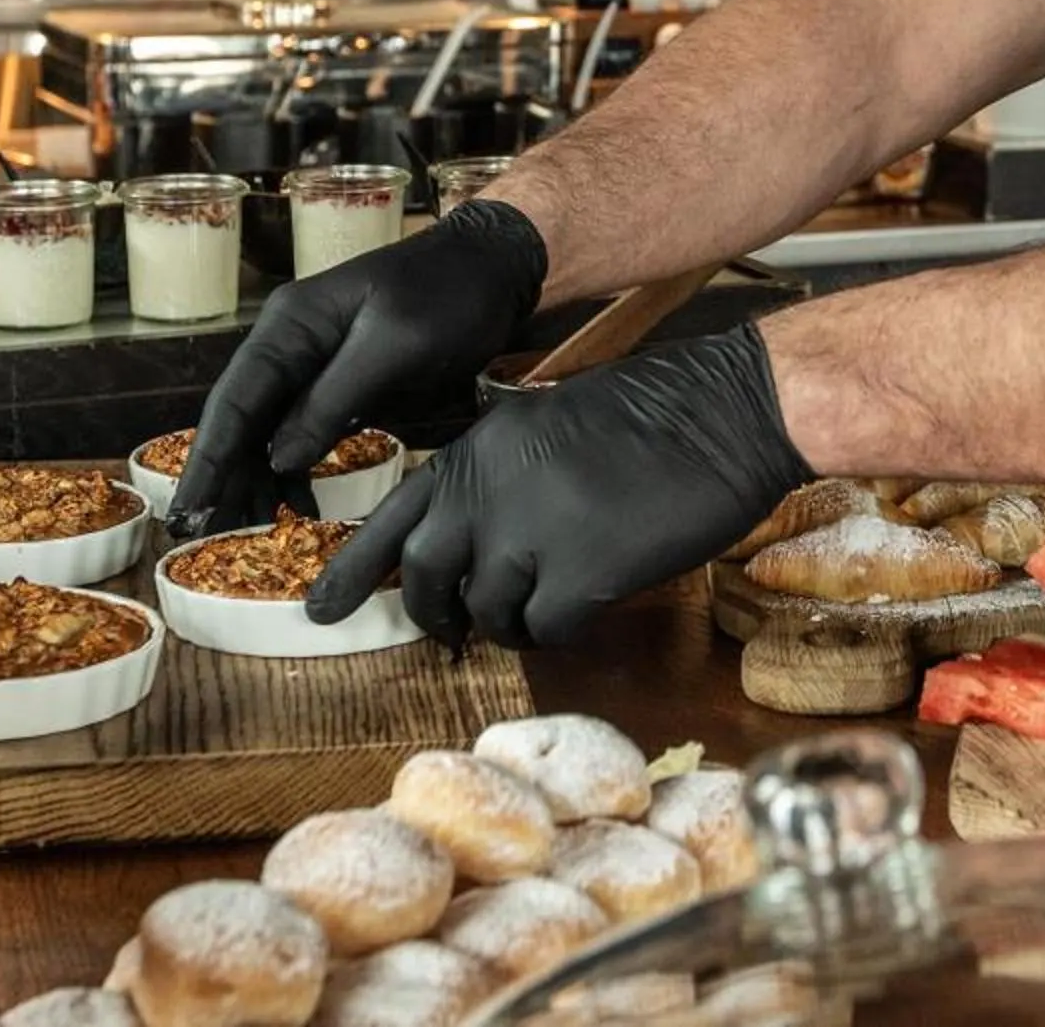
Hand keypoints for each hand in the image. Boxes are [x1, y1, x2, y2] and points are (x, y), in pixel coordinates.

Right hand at [168, 199, 549, 537]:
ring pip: (266, 433)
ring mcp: (312, 366)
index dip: (209, 458)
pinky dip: (292, 471)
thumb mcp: (394, 345)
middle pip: (241, 420)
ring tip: (249, 535)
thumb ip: (334, 399)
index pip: (235, 399)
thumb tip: (279, 458)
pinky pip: (300, 434)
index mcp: (289, 325)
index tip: (189, 511)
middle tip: (202, 538)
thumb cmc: (448, 295)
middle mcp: (289, 345)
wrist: (495, 269)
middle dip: (222, 478)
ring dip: (255, 481)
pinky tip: (298, 507)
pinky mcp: (339, 387)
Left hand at [308, 324, 809, 647]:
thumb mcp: (545, 429)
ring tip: (548, 601)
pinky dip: (561, 628)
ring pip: (489, 612)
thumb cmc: (651, 416)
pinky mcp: (580, 574)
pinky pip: (546, 630)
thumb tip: (470, 550)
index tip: (321, 609)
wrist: (723, 412)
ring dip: (510, 621)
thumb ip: (497, 480)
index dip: (353, 570)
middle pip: (427, 577)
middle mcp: (488, 488)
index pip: (394, 518)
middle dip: (436, 613)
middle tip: (453, 632)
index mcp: (477, 448)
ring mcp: (531, 532)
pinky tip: (590, 600)